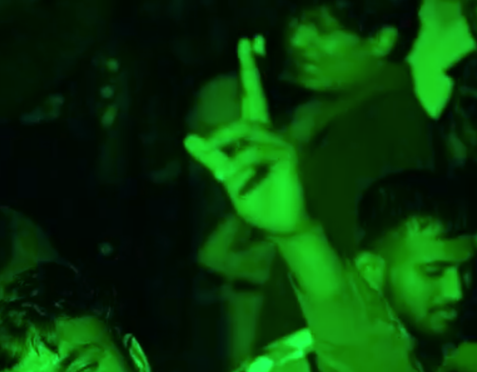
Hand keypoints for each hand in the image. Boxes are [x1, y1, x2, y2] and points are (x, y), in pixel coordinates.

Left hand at [184, 37, 313, 238]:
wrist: (278, 226)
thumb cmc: (256, 200)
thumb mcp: (226, 176)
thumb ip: (212, 156)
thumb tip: (188, 139)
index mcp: (254, 136)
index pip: (252, 97)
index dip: (250, 70)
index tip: (248, 42)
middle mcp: (270, 133)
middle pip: (257, 96)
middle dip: (250, 69)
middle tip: (246, 41)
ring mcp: (281, 143)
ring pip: (247, 129)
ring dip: (223, 143)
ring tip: (215, 169)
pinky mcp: (288, 158)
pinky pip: (255, 152)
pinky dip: (236, 164)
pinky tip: (225, 178)